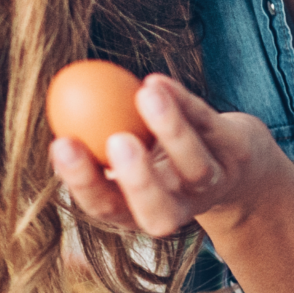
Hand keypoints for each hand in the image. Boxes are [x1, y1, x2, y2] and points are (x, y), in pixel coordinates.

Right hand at [51, 73, 280, 239]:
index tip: (61, 144)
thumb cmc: (163, 153)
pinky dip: (186, 102)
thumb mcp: (129, 152)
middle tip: (116, 140)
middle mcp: (179, 207)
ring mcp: (213, 184)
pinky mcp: (238, 153)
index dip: (84, 182)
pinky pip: (211, 126)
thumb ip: (97, 138)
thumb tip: (55, 104)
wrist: (237, 158)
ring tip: (144, 92)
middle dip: (138, 180)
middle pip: (159, 211)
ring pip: (195, 166)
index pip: (106, 207)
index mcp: (139, 211)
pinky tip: (158, 81)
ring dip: (171, 129)